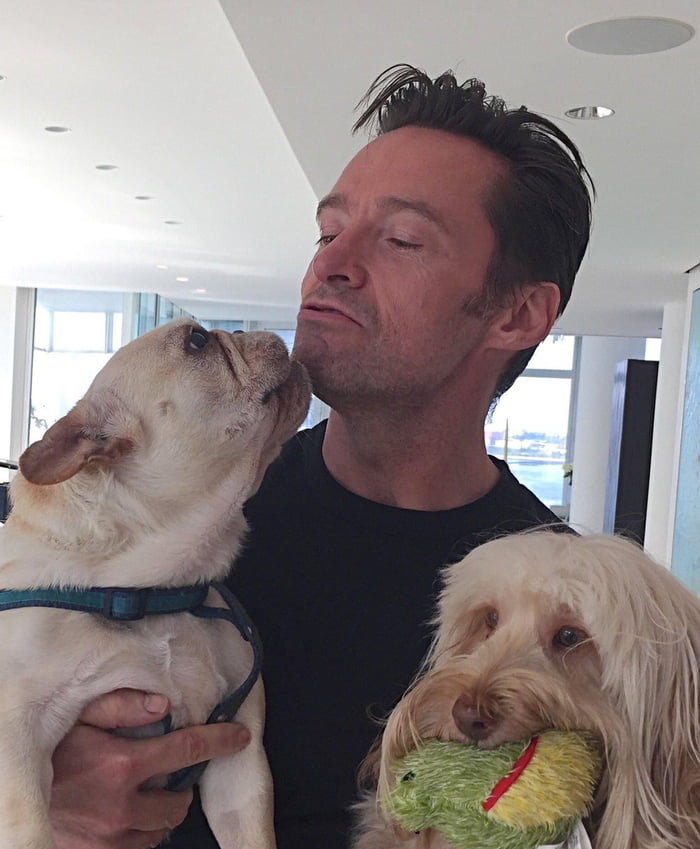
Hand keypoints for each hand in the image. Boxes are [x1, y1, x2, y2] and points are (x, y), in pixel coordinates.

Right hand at [50, 689, 250, 848]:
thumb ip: (121, 705)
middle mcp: (121, 807)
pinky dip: (140, 833)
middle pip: (179, 802)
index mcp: (122, 766)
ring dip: (161, 813)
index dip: (220, 741)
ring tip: (146, 793)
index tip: (239, 736)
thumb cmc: (47, 751)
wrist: (10, 792)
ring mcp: (110, 838)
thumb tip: (163, 703)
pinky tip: (127, 815)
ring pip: (160, 830)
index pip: (189, 750)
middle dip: (182, 787)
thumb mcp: (79, 715)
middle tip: (169, 773)